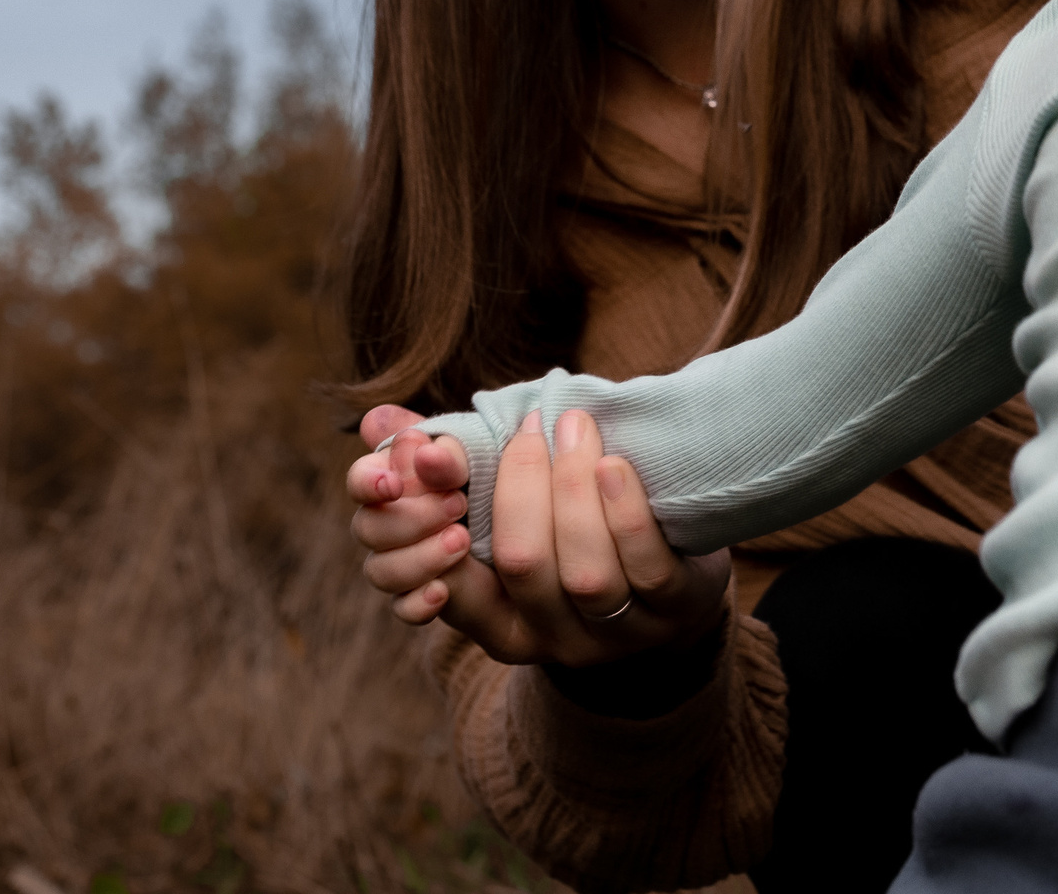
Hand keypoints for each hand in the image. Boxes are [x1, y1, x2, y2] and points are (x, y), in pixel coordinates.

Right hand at [349, 403, 731, 667]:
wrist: (677, 585)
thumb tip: (380, 418)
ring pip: (581, 572)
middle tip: (527, 429)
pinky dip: (626, 512)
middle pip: (520, 563)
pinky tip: (614, 465)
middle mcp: (547, 638)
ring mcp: (614, 633)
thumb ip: (450, 469)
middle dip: (518, 489)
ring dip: (572, 490)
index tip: (435, 459)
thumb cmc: (576, 529)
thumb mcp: (512, 510)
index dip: (428, 523)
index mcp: (493, 619)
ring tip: (574, 428)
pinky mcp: (674, 612)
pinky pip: (646, 568)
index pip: (436, 586)